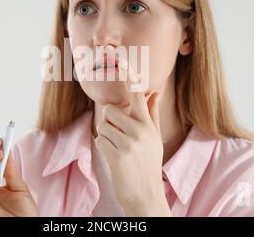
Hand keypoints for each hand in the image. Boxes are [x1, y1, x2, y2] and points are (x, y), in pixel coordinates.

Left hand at [95, 60, 171, 216]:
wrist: (145, 195)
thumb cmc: (148, 163)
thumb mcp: (154, 137)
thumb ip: (152, 112)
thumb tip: (154, 90)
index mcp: (148, 124)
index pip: (137, 94)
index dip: (129, 76)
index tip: (121, 59)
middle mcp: (140, 130)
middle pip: (110, 110)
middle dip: (109, 121)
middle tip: (119, 135)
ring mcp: (129, 143)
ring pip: (103, 125)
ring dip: (106, 136)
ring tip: (118, 148)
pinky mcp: (117, 155)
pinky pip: (100, 140)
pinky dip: (103, 147)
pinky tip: (115, 157)